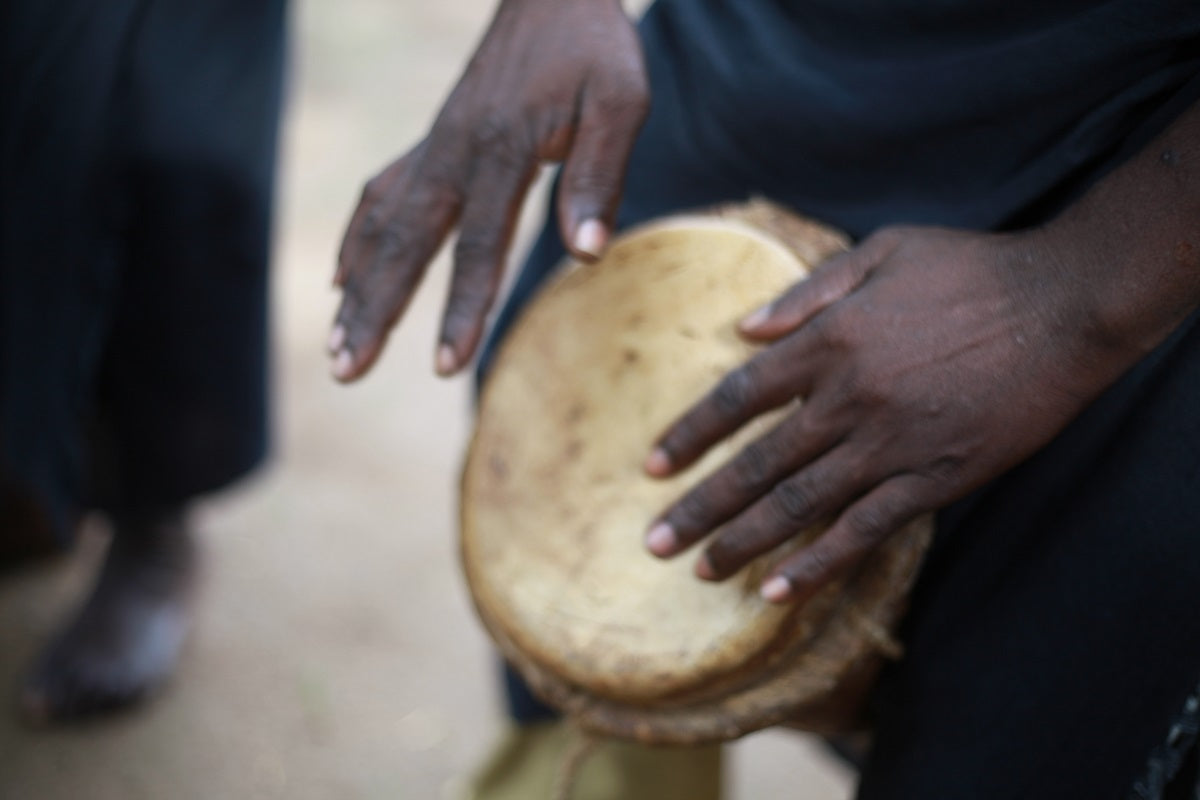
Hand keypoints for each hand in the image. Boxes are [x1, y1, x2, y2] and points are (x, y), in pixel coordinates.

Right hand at [329, 0, 647, 380]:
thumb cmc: (593, 49)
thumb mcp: (620, 100)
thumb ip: (601, 173)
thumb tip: (586, 253)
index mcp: (502, 148)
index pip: (478, 242)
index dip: (462, 306)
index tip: (446, 367)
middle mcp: (453, 152)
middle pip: (404, 243)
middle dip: (376, 313)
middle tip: (346, 372)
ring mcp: (435, 147)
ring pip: (381, 225)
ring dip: (357, 289)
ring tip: (335, 348)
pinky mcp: (432, 143)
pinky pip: (380, 194)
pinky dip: (358, 241)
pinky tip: (343, 278)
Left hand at [642, 225, 1134, 603]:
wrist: (1066, 305)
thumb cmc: (970, 269)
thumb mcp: (881, 251)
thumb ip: (807, 293)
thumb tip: (742, 330)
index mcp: (828, 341)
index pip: (737, 398)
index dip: (689, 436)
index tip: (651, 468)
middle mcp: (847, 398)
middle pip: (756, 464)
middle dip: (700, 507)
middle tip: (654, 544)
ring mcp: (892, 444)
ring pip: (800, 505)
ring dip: (745, 542)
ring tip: (703, 572)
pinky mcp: (937, 478)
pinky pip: (866, 530)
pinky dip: (820, 563)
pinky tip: (781, 591)